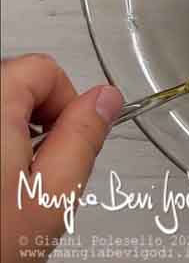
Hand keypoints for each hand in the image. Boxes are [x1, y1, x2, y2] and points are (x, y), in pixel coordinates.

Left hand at [1, 54, 122, 262]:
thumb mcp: (53, 194)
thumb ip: (84, 136)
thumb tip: (106, 98)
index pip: (42, 68)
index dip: (68, 102)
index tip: (70, 140)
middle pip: (14, 84)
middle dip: (39, 121)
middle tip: (40, 173)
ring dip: (11, 138)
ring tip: (9, 190)